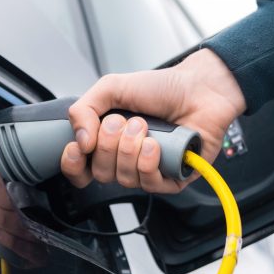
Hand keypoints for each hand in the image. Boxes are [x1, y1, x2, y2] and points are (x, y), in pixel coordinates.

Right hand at [62, 48, 245, 192]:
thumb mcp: (112, 88)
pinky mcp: (171, 179)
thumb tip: (79, 141)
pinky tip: (156, 144)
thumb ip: (84, 109)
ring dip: (131, 149)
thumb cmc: (162, 88)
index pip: (79, 169)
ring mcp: (148, 171)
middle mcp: (125, 159)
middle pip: (100, 174)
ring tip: (145, 127)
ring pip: (124, 180)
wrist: (200, 88)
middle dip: (109, 145)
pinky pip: (150, 185)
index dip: (73, 164)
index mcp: (107, 142)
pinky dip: (149, 162)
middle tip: (124, 122)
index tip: (78, 147)